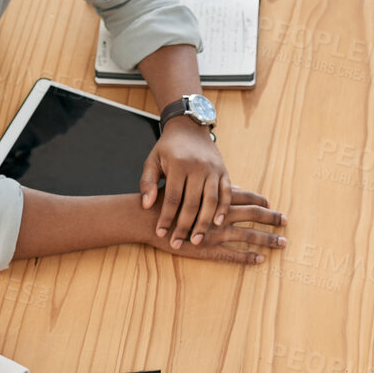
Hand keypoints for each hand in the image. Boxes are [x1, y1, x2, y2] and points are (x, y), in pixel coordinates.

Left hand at [140, 116, 230, 246]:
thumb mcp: (152, 160)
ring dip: (204, 224)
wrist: (189, 128)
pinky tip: (218, 224)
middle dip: (184, 226)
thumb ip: (147, 182)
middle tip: (177, 244)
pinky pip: (226, 194)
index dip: (166, 218)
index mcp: (179, 164)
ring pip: (210, 202)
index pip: (172, 198)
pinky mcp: (224, 171)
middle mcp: (198, 167)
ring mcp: (213, 170)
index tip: (160, 234)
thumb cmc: (167, 148)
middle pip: (192, 204)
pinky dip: (223, 209)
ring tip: (197, 241)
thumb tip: (147, 205)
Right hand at [144, 188, 286, 265]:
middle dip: (272, 219)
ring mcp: (215, 233)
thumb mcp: (191, 189)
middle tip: (286, 222)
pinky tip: (260, 260)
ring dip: (267, 239)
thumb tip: (231, 188)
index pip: (246, 198)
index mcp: (216, 198)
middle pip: (253, 215)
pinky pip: (232, 255)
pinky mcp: (207, 249)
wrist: (149, 218)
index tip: (272, 206)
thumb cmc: (167, 201)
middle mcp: (220, 214)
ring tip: (283, 243)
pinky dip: (247, 257)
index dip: (261, 202)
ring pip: (248, 236)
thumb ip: (211, 191)